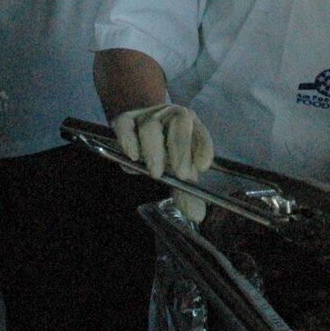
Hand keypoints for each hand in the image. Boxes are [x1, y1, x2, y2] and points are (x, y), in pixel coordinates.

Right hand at [111, 104, 215, 220]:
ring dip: (154, 150)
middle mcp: (172, 115)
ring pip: (151, 126)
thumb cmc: (165, 152)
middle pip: (179, 123)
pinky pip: (126, 126)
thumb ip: (186, 193)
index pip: (201, 133)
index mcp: (192, 126)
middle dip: (180, 150)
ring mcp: (148, 115)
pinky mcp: (126, 119)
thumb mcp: (177, 172)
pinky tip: (133, 155)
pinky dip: (128, 140)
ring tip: (156, 172)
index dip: (204, 147)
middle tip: (181, 175)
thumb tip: (197, 215)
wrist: (137, 132)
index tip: (203, 167)